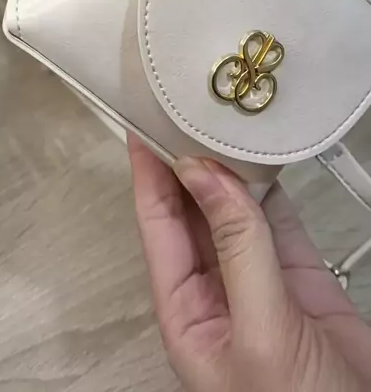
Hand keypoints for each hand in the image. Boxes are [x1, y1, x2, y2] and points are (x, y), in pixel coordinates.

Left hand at [128, 135, 370, 391]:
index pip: (157, 226)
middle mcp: (216, 293)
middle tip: (188, 112)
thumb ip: (236, 248)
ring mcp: (259, 284)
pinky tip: (267, 162)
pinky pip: (279, 222)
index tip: (144, 127)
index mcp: (186, 311)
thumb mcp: (260, 332)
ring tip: (225, 127)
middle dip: (187, 164)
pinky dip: (274, 189)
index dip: (148, 175)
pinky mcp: (299, 280)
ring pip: (236, 212)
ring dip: (231, 171)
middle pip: (192, 212)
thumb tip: (205, 177)